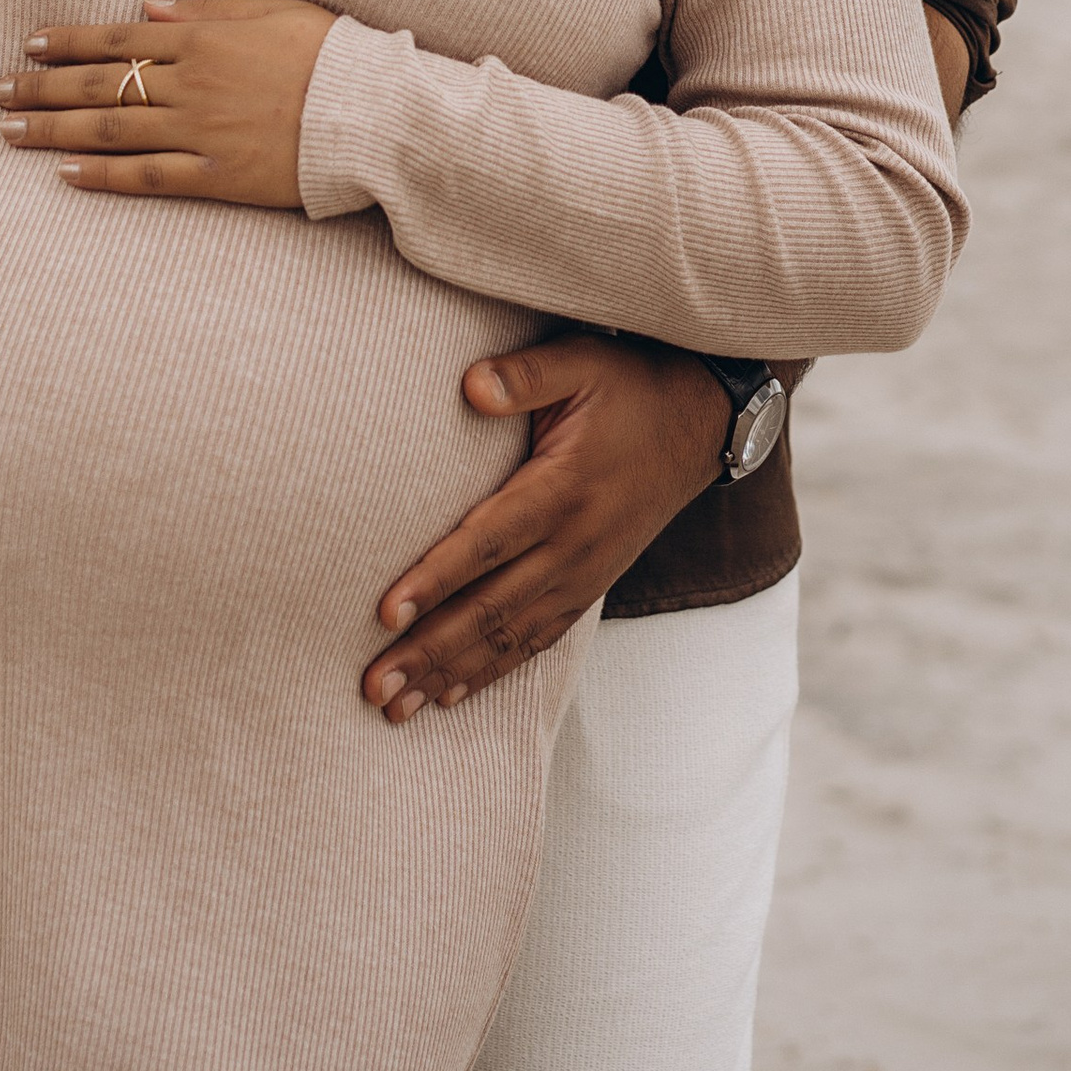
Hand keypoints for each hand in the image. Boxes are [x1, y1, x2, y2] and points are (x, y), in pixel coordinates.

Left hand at [0, 0, 335, 209]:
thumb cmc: (332, 53)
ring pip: (110, 130)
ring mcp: (200, 133)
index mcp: (204, 38)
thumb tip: (148, 6)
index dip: (67, 42)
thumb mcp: (273, 9)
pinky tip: (66, 175)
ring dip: (55, 131)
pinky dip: (103, 176)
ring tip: (11, 133)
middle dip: (42, 87)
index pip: (116, 38)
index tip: (29, 44)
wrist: (373, 113)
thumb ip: (207, 8)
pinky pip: (147, 177)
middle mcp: (191, 84)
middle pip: (100, 84)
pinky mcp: (216, 177)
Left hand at [362, 335, 731, 726]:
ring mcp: (583, 574)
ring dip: (450, 674)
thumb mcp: (582, 361)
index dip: (435, 580)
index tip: (385, 615)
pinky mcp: (589, 587)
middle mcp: (573, 545)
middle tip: (372, 688)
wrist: (698, 424)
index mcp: (563, 490)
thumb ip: (525, 375)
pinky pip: (536, 642)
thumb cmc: (629, 386)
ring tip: (396, 709)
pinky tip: (451, 695)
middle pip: (490, 608)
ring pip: (508, 638)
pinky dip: (492, 672)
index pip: (488, 543)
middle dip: (428, 651)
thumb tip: (470, 386)